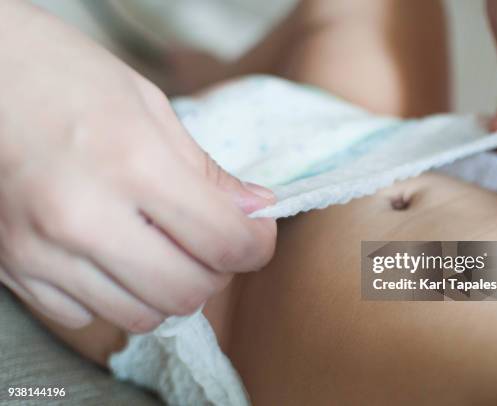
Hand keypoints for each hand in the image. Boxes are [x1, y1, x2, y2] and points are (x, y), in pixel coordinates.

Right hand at [0, 1, 275, 331]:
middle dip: (216, 272)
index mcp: (131, 163)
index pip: (224, 242)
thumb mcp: (148, 106)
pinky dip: (114, 296)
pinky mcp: (12, 270)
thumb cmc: (63, 75)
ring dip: (168, 290)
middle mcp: (83, 217)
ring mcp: (40, 251)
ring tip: (163, 249)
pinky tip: (111, 256)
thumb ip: (205, 171)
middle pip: (187, 292)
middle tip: (211, 242)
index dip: (256, 244)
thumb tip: (255, 210)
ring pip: (139, 316)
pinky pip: (85, 316)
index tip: (255, 234)